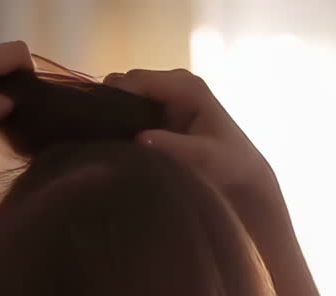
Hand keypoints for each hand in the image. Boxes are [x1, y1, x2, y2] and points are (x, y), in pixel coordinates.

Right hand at [104, 69, 275, 196]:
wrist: (243, 176)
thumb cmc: (228, 165)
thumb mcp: (204, 157)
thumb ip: (174, 147)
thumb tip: (140, 139)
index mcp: (185, 86)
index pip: (135, 80)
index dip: (111, 98)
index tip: (92, 125)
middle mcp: (173, 83)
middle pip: (124, 85)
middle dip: (109, 106)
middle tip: (95, 138)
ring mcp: (166, 95)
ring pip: (124, 97)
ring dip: (112, 116)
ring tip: (100, 142)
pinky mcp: (160, 111)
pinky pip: (129, 108)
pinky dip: (119, 122)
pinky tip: (112, 144)